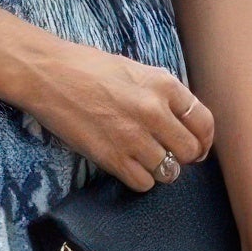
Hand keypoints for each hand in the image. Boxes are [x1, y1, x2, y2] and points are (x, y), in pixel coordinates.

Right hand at [23, 39, 213, 190]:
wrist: (47, 74)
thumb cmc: (87, 67)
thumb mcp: (135, 69)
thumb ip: (162, 94)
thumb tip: (182, 120)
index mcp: (163, 85)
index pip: (204, 122)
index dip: (203, 139)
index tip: (196, 146)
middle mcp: (154, 111)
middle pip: (190, 151)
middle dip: (183, 156)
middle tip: (168, 153)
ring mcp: (133, 137)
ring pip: (170, 171)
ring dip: (160, 168)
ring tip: (143, 158)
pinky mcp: (112, 157)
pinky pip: (143, 183)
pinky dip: (139, 179)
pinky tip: (128, 165)